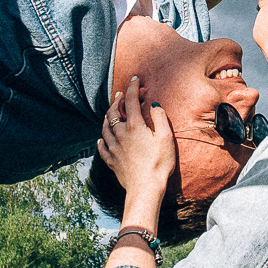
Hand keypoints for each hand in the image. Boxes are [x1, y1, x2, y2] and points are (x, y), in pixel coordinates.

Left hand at [97, 77, 177, 223]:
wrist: (146, 188)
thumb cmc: (159, 163)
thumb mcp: (166, 138)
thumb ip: (160, 118)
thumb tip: (154, 105)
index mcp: (135, 126)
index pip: (131, 101)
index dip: (132, 88)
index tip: (135, 80)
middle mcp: (121, 134)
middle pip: (114, 112)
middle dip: (117, 100)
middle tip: (121, 94)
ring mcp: (114, 148)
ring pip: (105, 127)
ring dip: (107, 117)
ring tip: (110, 112)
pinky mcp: (112, 161)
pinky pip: (102, 147)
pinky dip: (101, 140)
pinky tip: (101, 138)